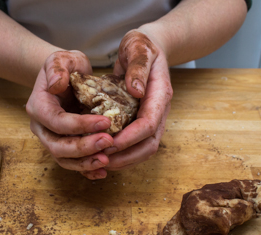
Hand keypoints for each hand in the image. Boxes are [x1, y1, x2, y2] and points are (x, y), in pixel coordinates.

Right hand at [26, 50, 113, 179]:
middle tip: (109, 143)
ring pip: (64, 159)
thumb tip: (55, 84)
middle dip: (83, 148)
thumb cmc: (66, 67)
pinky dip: (86, 170)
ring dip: (85, 163)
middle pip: (58, 146)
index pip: (57, 122)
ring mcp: (52, 140)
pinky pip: (73, 163)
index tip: (106, 121)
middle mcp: (42, 128)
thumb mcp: (61, 58)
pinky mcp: (64, 147)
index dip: (80, 125)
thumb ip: (57, 67)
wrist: (67, 78)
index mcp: (39, 107)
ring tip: (107, 161)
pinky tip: (102, 171)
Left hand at [101, 29, 172, 170]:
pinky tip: (103, 155)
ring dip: (123, 160)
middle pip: (149, 145)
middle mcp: (159, 111)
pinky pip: (135, 146)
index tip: (109, 143)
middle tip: (101, 159)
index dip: (130, 137)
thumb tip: (136, 90)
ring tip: (100, 161)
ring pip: (143, 150)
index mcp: (160, 94)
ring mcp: (152, 119)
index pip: (149, 124)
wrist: (146, 48)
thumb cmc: (141, 46)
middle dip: (126, 156)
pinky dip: (121, 154)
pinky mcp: (141, 123)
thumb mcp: (138, 47)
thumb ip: (138, 66)